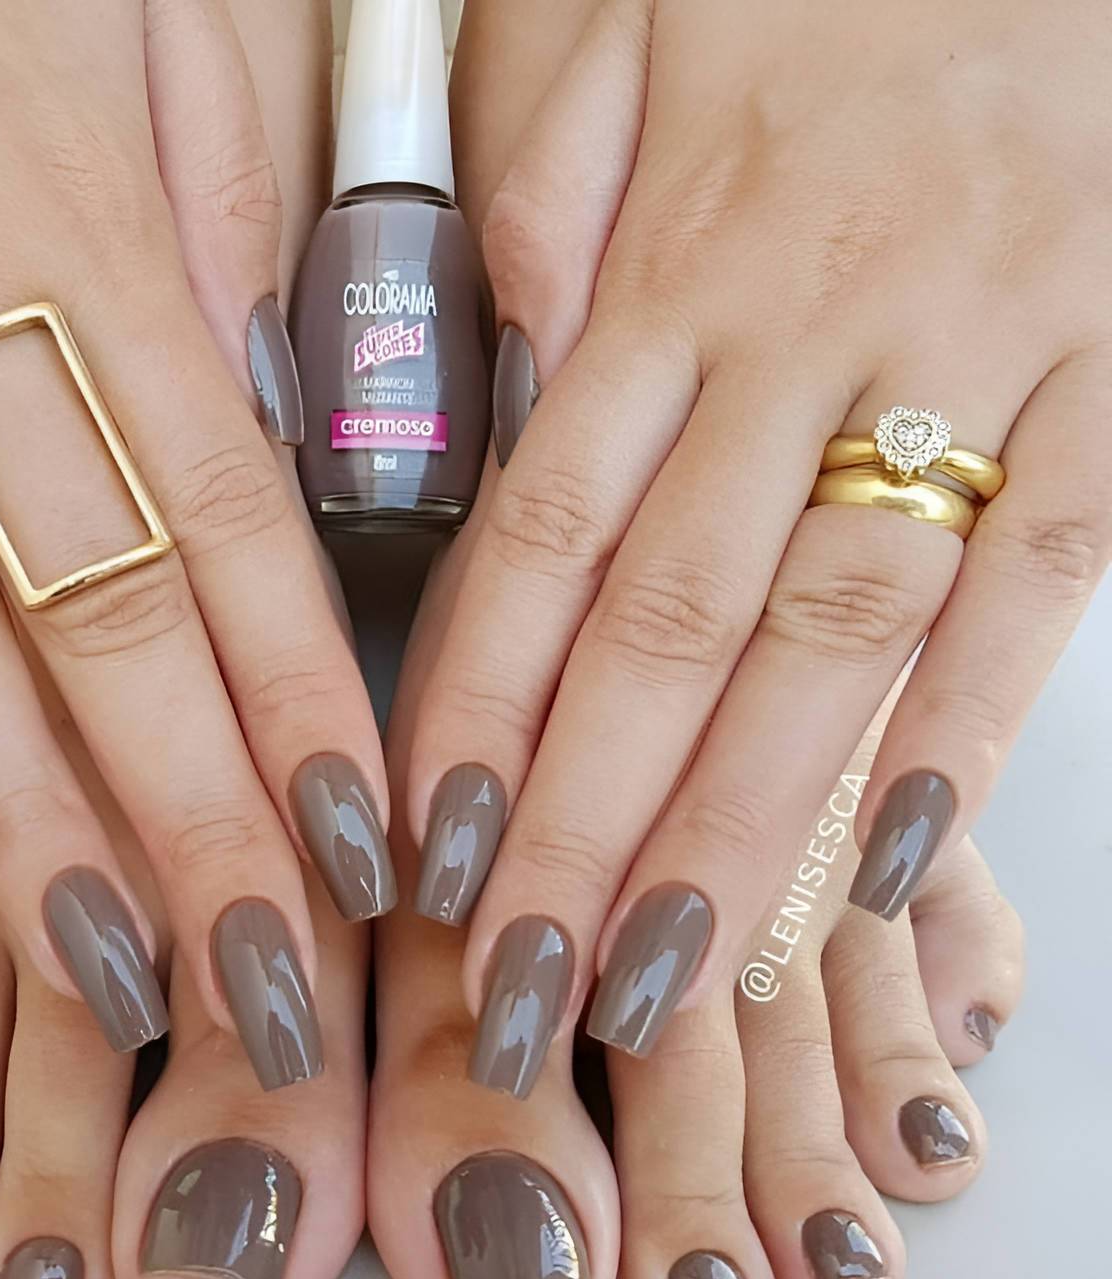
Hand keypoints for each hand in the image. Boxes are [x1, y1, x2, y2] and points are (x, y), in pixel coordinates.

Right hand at [0, 0, 389, 1079]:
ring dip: (21, 805)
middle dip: (190, 813)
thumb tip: (278, 422)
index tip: (361, 847)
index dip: (301, 697)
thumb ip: (219, 226)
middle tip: (257, 979)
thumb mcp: (150, 35)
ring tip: (107, 963)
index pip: (234, 518)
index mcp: (101, 224)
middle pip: (101, 601)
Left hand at [410, 0, 1109, 1088]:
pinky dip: (967, 724)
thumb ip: (545, 216)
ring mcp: (972, 348)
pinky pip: (1043, 570)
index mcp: (666, 266)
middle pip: (666, 623)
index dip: (478, 713)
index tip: (432, 857)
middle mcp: (800, 327)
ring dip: (738, 821)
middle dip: (582, 826)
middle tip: (522, 987)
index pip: (538, 537)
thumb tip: (504, 389)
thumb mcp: (617, 40)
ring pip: (833, 628)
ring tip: (661, 975)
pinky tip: (882, 865)